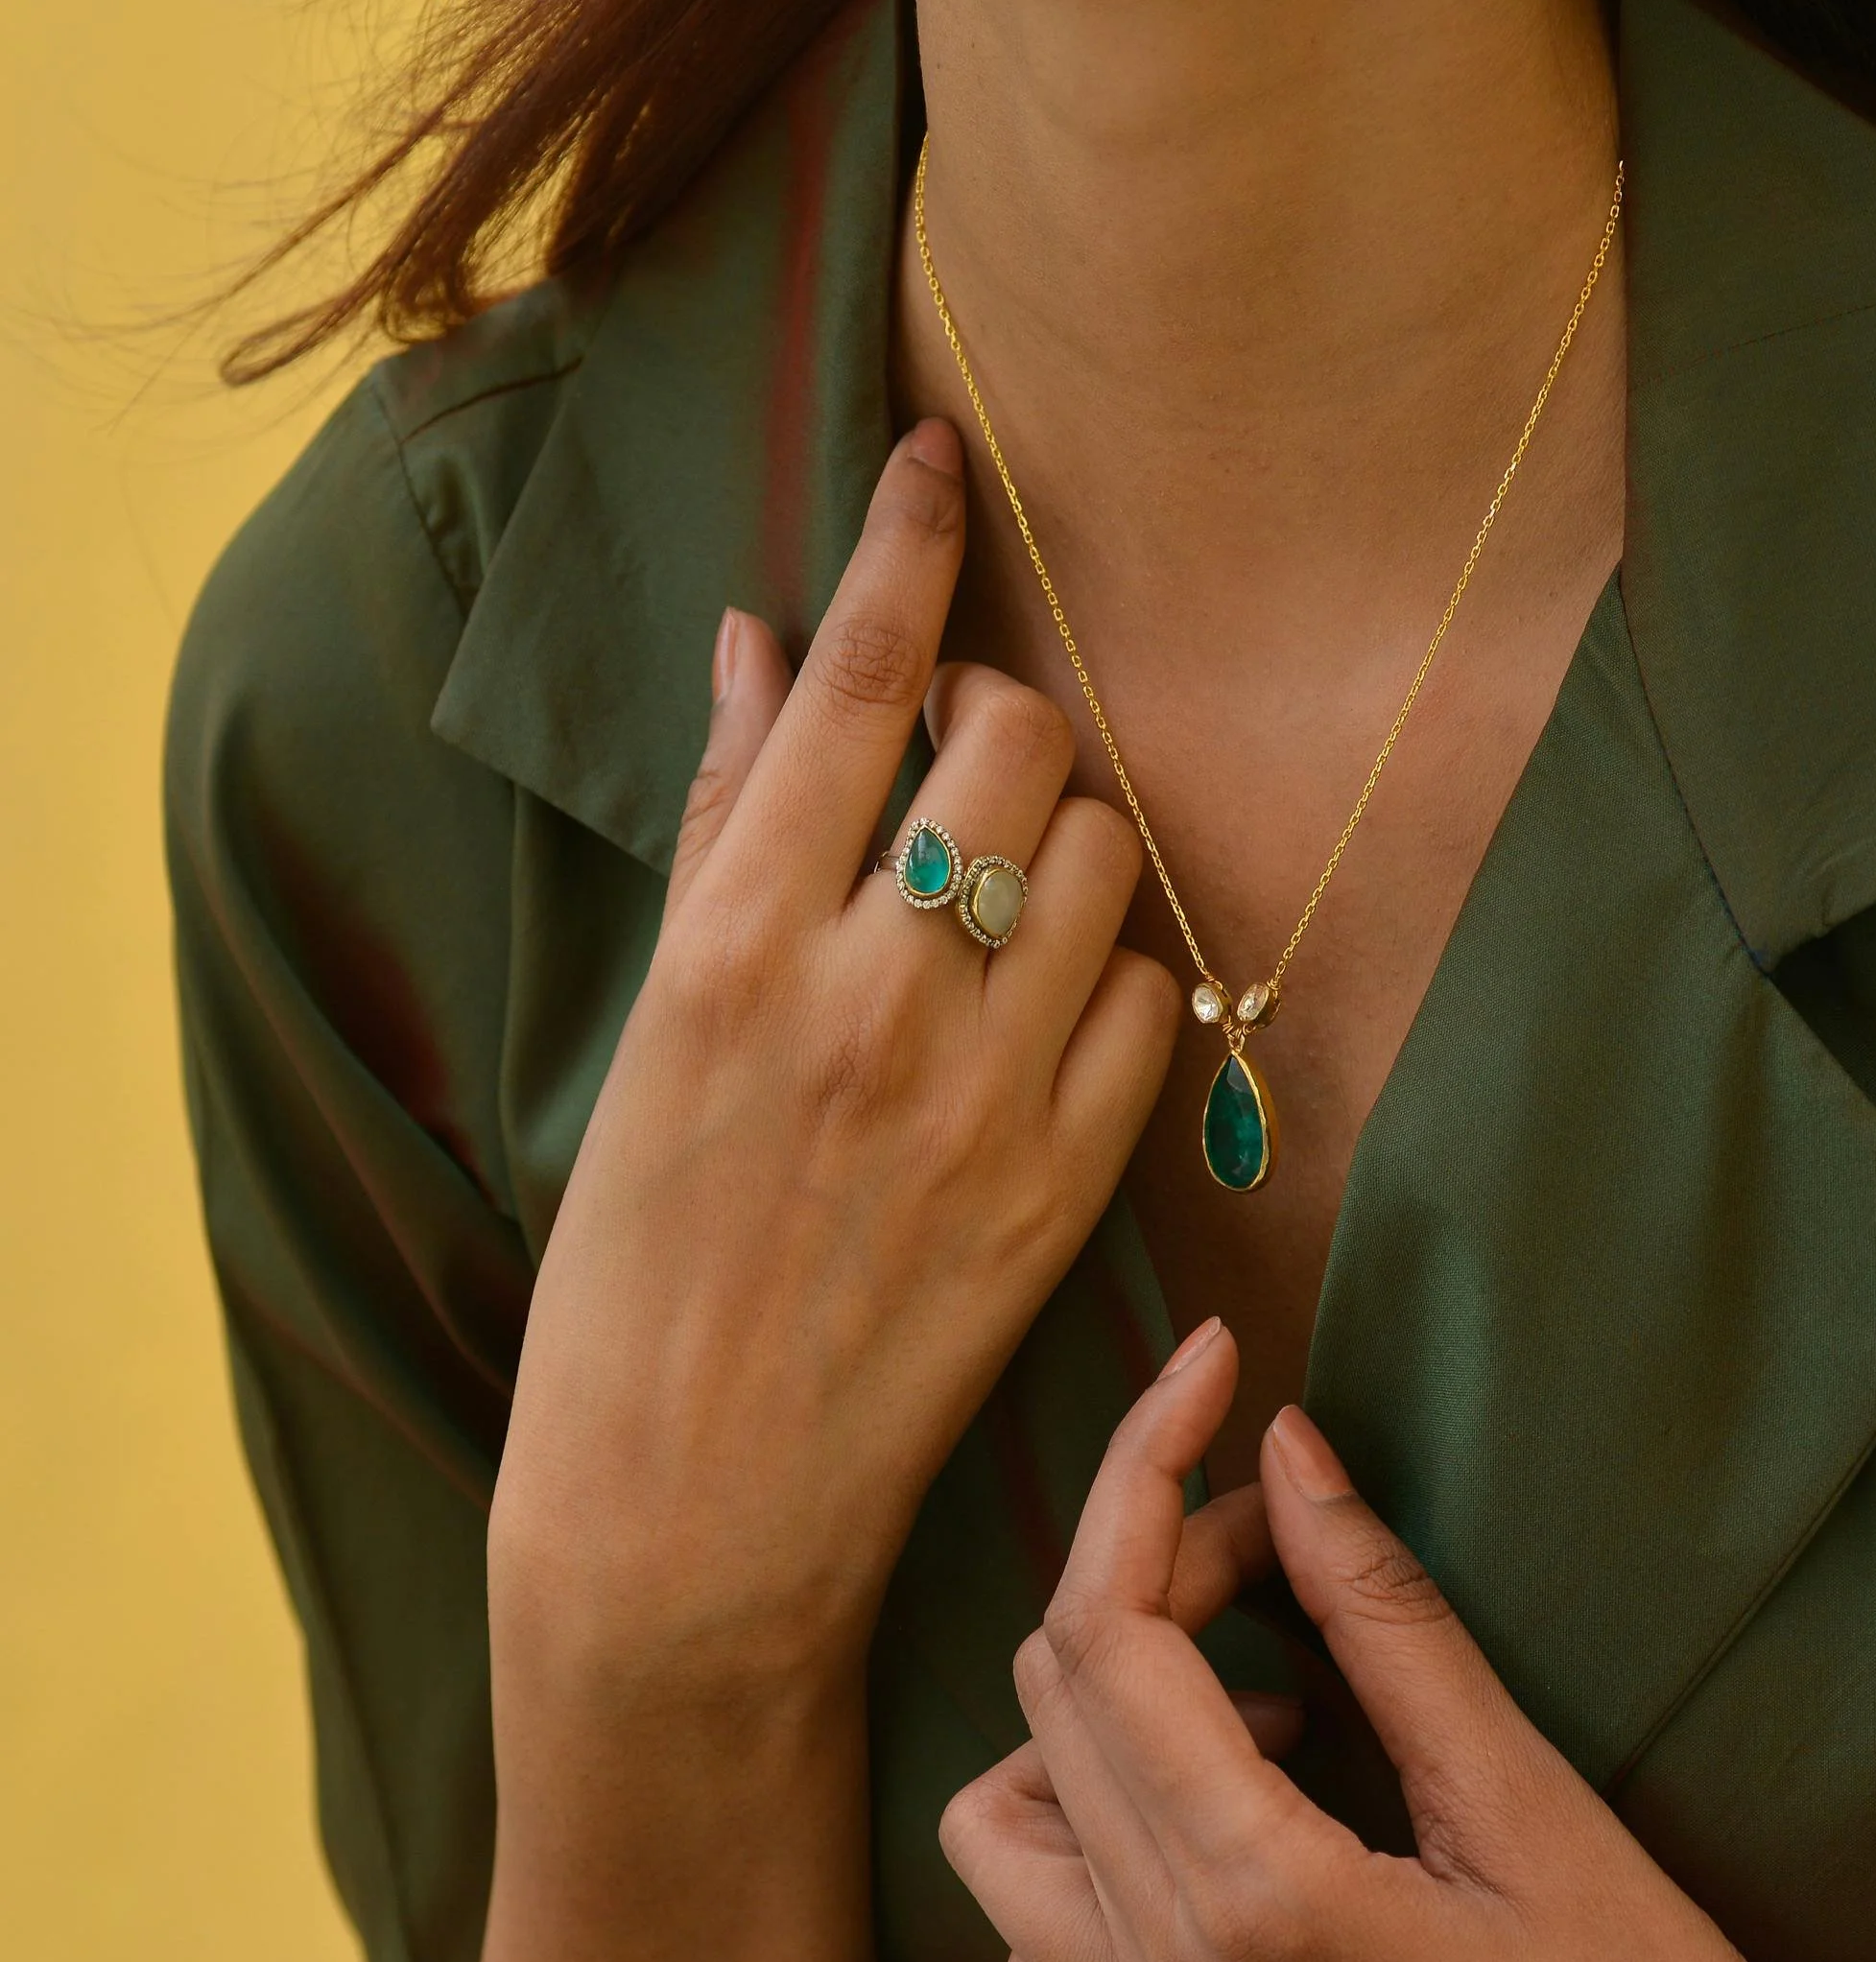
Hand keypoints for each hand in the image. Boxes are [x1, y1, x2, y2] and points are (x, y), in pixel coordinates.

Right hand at [488, 420, 1179, 1703]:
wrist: (691, 1505)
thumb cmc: (634, 1265)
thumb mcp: (647, 1032)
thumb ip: (726, 825)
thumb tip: (766, 639)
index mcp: (733, 942)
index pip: (853, 678)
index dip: (909, 540)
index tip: (943, 455)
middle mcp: (869, 994)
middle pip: (1016, 739)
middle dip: (998, 724)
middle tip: (957, 776)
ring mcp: (982, 1092)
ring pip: (1102, 854)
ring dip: (1061, 845)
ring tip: (999, 908)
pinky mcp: (1067, 1188)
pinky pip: (1153, 1004)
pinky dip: (1115, 981)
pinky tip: (1049, 1021)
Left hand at [941, 1323, 1875, 1961]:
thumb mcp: (1524, 1790)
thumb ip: (1380, 1607)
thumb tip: (1284, 1447)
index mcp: (1258, 1905)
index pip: (1111, 1630)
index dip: (1146, 1468)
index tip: (1208, 1367)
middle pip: (1057, 1694)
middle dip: (1153, 1568)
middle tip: (1283, 1543)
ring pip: (1001, 1820)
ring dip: (1091, 1714)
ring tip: (1250, 1705)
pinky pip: (1036, 1939)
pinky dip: (1085, 1839)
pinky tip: (1216, 1817)